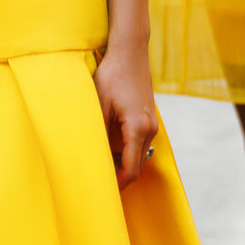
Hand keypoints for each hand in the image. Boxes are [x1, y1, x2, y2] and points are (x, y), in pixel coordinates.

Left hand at [93, 43, 158, 189]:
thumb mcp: (99, 105)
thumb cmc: (112, 75)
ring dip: (123, 164)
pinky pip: (140, 143)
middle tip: (97, 182)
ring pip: (139, 155)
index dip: (117, 184)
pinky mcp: (149, 117)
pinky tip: (110, 147)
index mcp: (138, 128)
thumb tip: (92, 157)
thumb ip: (98, 133)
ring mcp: (152, 123)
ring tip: (100, 165)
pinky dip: (127, 151)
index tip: (102, 192)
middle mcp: (150, 129)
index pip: (130, 169)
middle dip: (119, 177)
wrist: (130, 51)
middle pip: (137, 166)